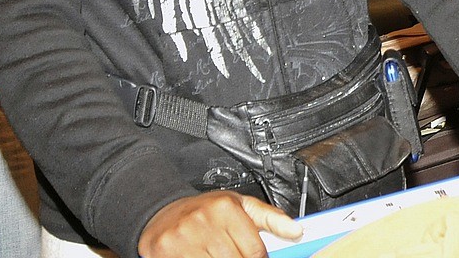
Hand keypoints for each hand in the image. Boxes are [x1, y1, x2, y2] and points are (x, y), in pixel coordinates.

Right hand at [139, 191, 302, 257]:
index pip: (255, 251)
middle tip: (232, 253)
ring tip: (218, 255)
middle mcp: (204, 220)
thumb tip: (296, 230)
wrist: (162, 211)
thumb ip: (270, 218)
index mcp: (225, 208)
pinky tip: (203, 257)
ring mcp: (184, 237)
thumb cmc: (205, 210)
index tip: (255, 256)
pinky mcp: (167, 250)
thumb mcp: (240, 206)